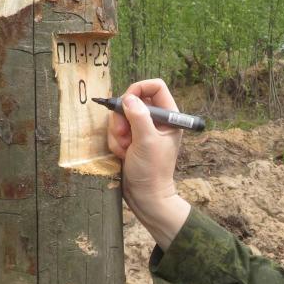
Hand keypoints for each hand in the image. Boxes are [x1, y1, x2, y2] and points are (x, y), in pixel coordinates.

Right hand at [107, 79, 190, 249]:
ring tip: (125, 149)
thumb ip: (138, 117)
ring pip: (121, 116)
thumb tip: (128, 98)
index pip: (155, 87)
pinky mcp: (130, 140)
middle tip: (124, 134)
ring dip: (117, 132)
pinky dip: (115, 141)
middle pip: (133, 100)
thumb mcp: (146, 141)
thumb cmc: (152, 171)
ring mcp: (142, 130)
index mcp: (169, 117)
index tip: (127, 102)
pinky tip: (122, 154)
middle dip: (123, 117)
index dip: (139, 89)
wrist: (146, 196)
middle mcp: (156, 121)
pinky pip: (116, 130)